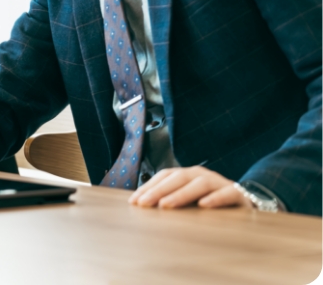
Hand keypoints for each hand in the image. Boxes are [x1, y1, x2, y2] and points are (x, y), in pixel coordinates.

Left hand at [128, 166, 250, 209]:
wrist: (247, 205)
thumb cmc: (211, 204)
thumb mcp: (189, 202)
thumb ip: (171, 201)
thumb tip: (142, 207)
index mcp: (187, 175)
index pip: (164, 177)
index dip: (149, 187)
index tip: (134, 201)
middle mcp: (201, 175)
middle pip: (178, 178)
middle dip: (158, 190)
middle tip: (144, 204)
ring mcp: (220, 182)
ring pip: (199, 184)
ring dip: (181, 194)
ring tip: (166, 205)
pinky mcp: (238, 194)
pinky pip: (227, 194)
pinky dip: (215, 199)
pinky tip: (203, 206)